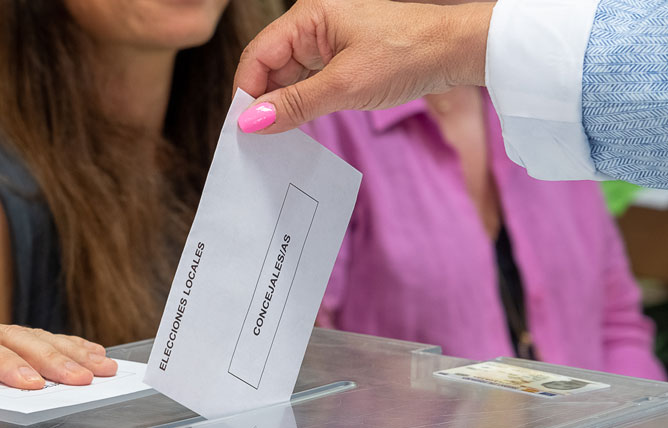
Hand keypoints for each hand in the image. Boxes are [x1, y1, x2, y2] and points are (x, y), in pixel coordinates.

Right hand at [233, 0, 492, 132]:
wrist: (455, 51)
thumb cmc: (408, 53)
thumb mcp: (345, 86)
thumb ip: (295, 104)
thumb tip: (252, 122)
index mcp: (309, 15)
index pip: (257, 55)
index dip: (246, 92)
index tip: (242, 129)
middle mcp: (313, 22)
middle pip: (270, 65)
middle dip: (263, 101)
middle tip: (257, 140)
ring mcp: (327, 39)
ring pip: (288, 75)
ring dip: (283, 104)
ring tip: (277, 137)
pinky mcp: (341, 55)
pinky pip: (309, 80)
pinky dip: (302, 102)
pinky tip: (299, 125)